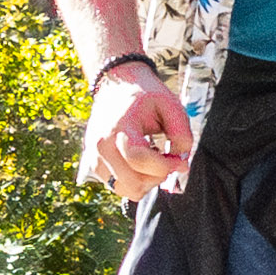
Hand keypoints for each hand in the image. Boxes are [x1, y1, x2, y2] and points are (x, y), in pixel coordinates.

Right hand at [76, 59, 192, 195]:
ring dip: (145, 182)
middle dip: (157, 177)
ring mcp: (94, 157)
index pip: (139, 160)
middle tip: (167, 161)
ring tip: (153, 161)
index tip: (180, 161)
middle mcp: (102, 145)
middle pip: (133, 182)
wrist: (115, 84)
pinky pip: (117, 186)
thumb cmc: (145, 94)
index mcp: (120, 127)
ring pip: (125, 190)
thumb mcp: (170, 105)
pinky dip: (134, 181)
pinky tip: (141, 162)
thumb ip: (182, 134)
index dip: (166, 167)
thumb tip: (182, 164)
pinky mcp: (93, 164)